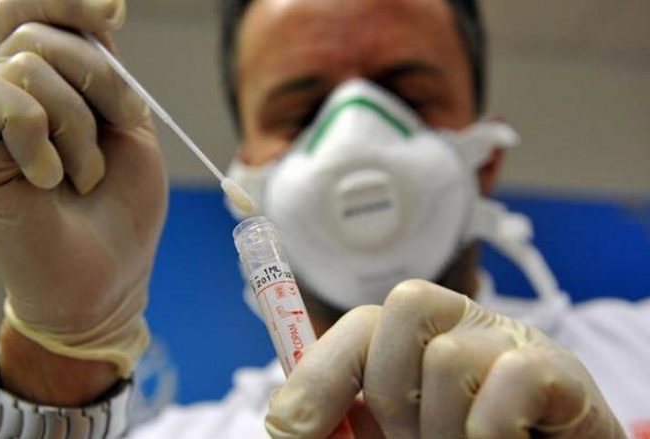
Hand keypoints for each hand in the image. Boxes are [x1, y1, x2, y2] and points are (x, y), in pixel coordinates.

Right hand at [0, 0, 165, 380]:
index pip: (38, 10)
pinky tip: (47, 179)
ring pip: (25, 66)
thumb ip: (107, 67)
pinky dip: (35, 134)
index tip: (113, 11)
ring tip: (84, 175)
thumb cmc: (122, 206)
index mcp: (57, 82)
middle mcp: (16, 93)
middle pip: (38, 32)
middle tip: (124, 126)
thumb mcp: (130, 125)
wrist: (106, 275)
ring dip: (77, 125)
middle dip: (100, 78)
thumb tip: (99, 7)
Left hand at [265, 280, 624, 437]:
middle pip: (397, 315)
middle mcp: (461, 324)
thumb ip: (344, 428)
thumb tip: (286, 424)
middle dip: (388, 398)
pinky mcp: (558, 369)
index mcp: (414, 339)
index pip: (355, 326)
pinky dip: (488, 429)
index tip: (291, 429)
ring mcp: (510, 341)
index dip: (316, 376)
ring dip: (442, 427)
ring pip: (448, 356)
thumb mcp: (394, 437)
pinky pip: (511, 379)